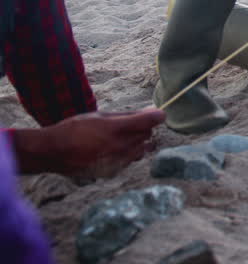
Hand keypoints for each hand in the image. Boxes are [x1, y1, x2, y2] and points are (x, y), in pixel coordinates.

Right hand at [12, 109, 165, 176]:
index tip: (157, 115)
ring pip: (142, 150)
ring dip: (137, 143)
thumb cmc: (75, 129)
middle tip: (129, 126)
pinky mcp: (113, 172)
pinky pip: (130, 161)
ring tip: (119, 139)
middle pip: (147, 135)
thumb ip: (126, 115)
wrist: (53, 152)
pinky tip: (112, 151)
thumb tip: (150, 111)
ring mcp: (117, 161)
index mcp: (116, 128)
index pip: (150, 121)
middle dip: (143, 129)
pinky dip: (127, 155)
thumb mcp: (99, 116)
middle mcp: (119, 146)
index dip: (157, 116)